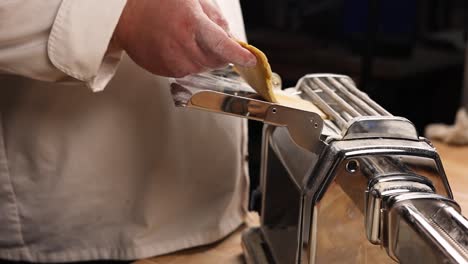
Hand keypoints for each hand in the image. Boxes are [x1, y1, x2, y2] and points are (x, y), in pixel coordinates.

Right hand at [113, 0, 256, 76]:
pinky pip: (187, 72)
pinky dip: (188, 62)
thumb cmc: (155, 2)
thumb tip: (231, 38)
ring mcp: (171, 61)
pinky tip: (176, 46)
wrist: (124, 14)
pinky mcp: (163, 71)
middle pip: (216, 61)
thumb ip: (216, 18)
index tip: (250, 60)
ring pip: (202, 69)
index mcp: (191, 24)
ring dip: (203, 58)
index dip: (239, 55)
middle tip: (206, 36)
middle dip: (219, 52)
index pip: (222, 46)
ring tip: (186, 38)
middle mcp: (181, 46)